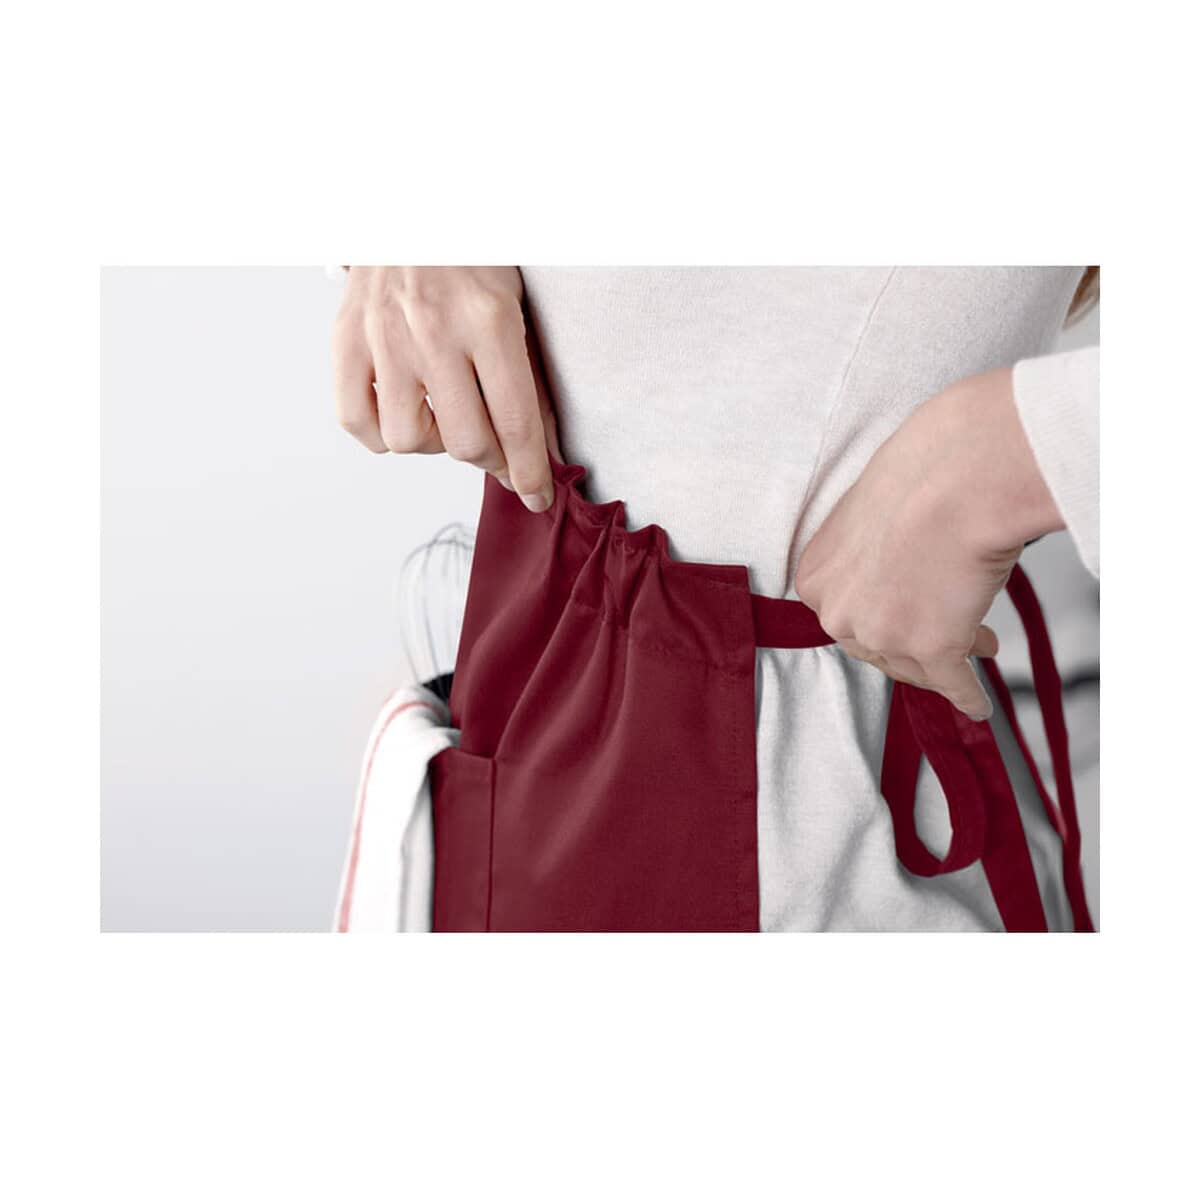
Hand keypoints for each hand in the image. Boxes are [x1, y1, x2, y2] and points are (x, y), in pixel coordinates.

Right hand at [333, 266, 561, 511]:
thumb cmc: (470, 258)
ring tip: (445, 416)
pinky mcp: (345, 339)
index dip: (529, 472)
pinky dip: (383, 434)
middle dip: (490, 460)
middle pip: (465, 442)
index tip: (537, 495)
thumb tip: (539, 450)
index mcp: (488, 320)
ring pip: (409, 441)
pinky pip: (358, 422)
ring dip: (435, 443)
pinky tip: (406, 412)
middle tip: (496, 449)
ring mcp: (383, 337)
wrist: (409, 206)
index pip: (515, 422)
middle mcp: (433, 331)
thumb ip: (527, 378)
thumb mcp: (516, 306)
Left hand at [792, 367, 1064, 720]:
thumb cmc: (922, 475)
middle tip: (949, 631)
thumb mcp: (870, 514)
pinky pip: (953, 684)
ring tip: (982, 644)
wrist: (958, 474)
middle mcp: (839, 613)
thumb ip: (871, 553)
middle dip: (915, 640)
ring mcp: (883, 635)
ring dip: (950, 658)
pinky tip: (977, 705)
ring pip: (915, 665)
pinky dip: (967, 696)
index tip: (906, 618)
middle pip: (876, 646)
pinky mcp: (931, 649)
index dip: (882, 619)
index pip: (846, 616)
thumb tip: (898, 567)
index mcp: (816, 578)